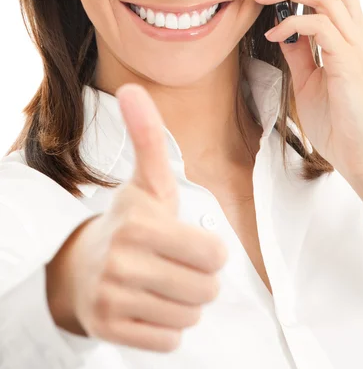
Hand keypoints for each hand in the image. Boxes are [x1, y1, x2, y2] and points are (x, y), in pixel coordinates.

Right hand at [72, 84, 227, 352]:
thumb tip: (131, 87)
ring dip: (184, 302)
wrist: (81, 266)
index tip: (190, 242)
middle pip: (206, 289)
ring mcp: (113, 298)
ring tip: (161, 282)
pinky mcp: (109, 329)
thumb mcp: (146, 180)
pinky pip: (170, 341)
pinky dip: (167, 325)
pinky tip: (148, 304)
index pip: (214, 255)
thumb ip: (147, 136)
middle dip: (199, 278)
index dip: (210, 250)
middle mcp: (122, 262)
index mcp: (140, 224)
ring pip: (190, 315)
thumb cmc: (128, 221)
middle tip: (174, 264)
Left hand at [251, 0, 362, 182]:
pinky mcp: (350, 62)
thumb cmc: (338, 120)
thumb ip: (300, 50)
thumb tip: (283, 27)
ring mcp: (357, 45)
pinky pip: (321, 27)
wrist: (360, 156)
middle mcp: (357, 32)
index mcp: (349, 33)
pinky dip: (294, 23)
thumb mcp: (310, 78)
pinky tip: (274, 33)